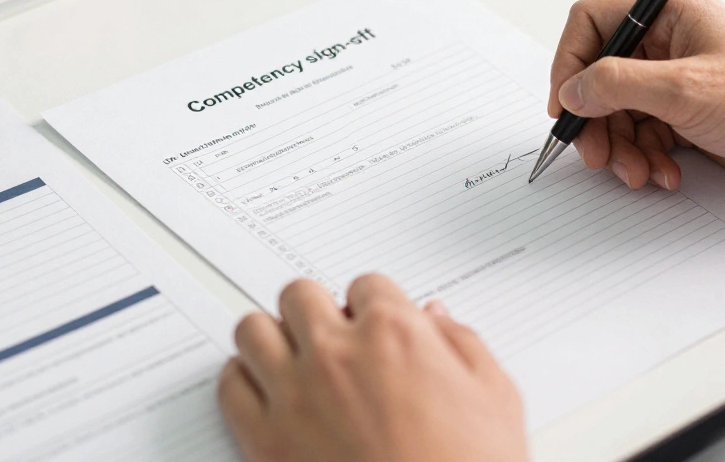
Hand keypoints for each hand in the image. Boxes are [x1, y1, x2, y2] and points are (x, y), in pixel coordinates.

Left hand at [218, 275, 527, 461]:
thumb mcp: (495, 398)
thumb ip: (462, 344)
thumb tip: (436, 318)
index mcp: (395, 333)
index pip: (366, 284)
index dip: (373, 304)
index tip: (374, 321)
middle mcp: (337, 354)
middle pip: (299, 295)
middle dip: (316, 310)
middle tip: (329, 333)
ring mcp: (295, 395)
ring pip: (253, 330)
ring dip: (271, 338)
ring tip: (289, 356)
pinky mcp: (265, 440)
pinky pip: (229, 386)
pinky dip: (242, 382)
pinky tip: (263, 391)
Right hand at [550, 0, 724, 217]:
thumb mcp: (686, 90)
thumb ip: (617, 85)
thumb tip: (573, 90)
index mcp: (672, 12)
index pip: (594, 22)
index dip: (570, 64)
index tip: (565, 106)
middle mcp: (672, 40)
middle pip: (601, 75)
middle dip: (596, 120)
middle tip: (596, 155)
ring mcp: (680, 79)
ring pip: (620, 111)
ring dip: (622, 147)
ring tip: (638, 172)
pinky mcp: (689, 114)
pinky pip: (644, 134)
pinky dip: (646, 157)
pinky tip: (664, 174)